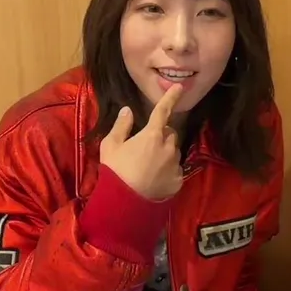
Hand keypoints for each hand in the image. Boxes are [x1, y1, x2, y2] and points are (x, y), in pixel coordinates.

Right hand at [99, 85, 183, 200]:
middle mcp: (168, 146)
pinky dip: (168, 170)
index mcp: (151, 135)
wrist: (125, 203)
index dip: (170, 98)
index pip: (163, 111)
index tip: (179, 88)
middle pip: (170, 133)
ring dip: (165, 152)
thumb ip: (121, 126)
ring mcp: (175, 164)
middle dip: (162, 134)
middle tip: (146, 145)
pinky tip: (155, 179)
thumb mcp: (111, 146)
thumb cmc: (115, 171)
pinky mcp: (179, 180)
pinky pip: (176, 169)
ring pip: (174, 151)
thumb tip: (127, 110)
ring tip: (149, 165)